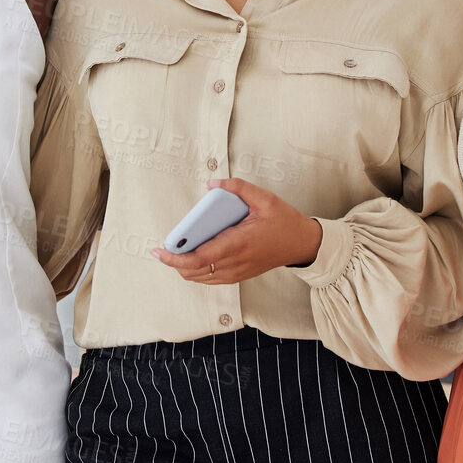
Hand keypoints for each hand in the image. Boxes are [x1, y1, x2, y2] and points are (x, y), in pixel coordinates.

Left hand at [152, 178, 323, 284]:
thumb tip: (212, 184)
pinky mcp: (239, 275)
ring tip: (174, 253)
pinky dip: (197, 271)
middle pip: (194, 271)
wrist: (302, 243)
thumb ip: (238, 187)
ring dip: (184, 268)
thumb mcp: (264, 198)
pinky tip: (192, 258)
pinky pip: (211, 279)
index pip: (198, 258)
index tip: (159, 251)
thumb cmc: (284, 222)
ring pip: (201, 278)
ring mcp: (237, 272)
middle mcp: (235, 262)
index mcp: (238, 244)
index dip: (175, 258)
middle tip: (161, 250)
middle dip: (173, 263)